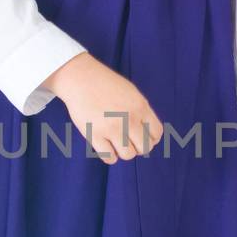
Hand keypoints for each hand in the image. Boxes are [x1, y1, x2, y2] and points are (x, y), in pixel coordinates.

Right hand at [43, 53, 163, 163]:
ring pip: (128, 155)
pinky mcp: (95, 134)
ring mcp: (112, 128)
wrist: (80, 78)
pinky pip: (110, 157)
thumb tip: (150, 135)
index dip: (151, 138)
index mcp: (141, 107)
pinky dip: (110, 156)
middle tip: (129, 140)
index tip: (141, 136)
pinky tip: (106, 147)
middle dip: (138, 147)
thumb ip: (142, 111)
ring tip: (116, 143)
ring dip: (124, 152)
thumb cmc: (105, 85)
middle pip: (145, 147)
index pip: (156, 133)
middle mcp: (129, 118)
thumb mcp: (132, 93)